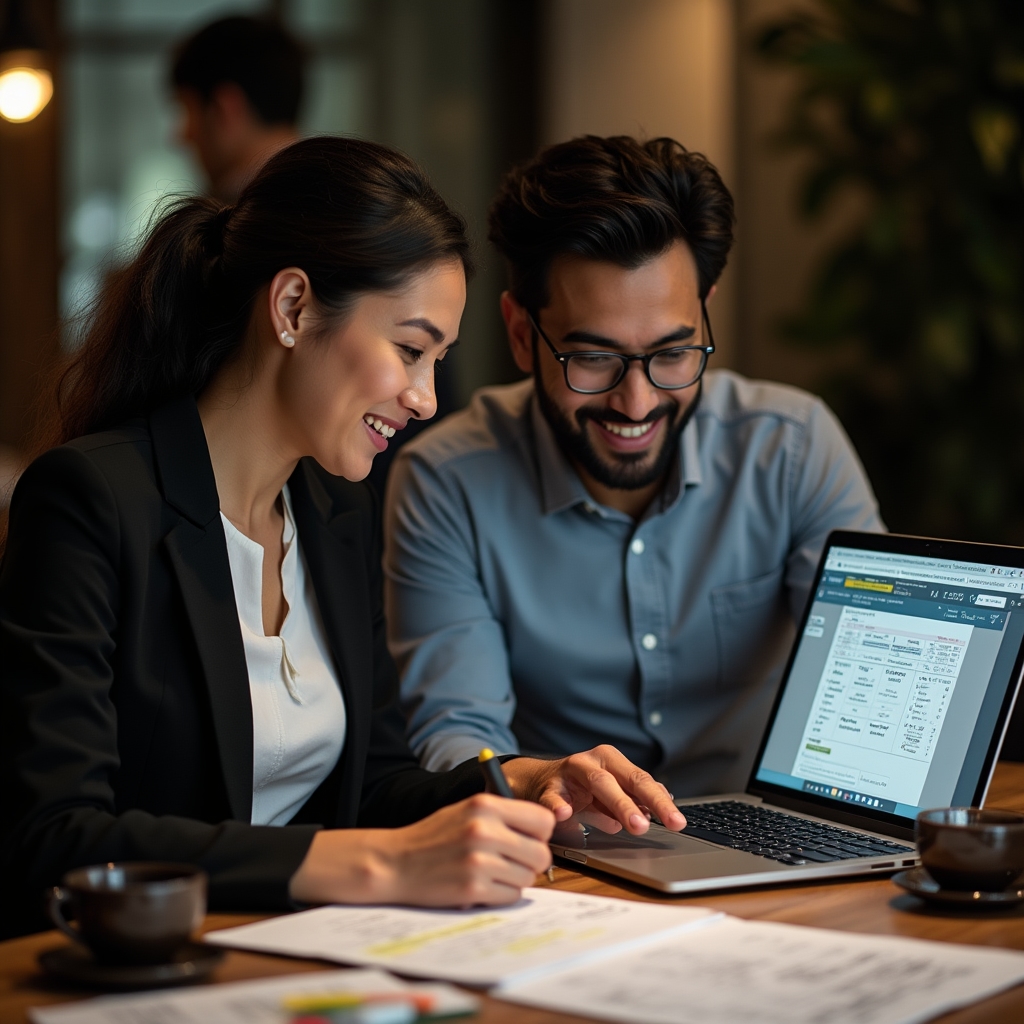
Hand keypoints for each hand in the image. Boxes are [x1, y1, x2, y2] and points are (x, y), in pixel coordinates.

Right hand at [289, 793, 554, 907]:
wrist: (394, 863)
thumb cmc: (433, 837)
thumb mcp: (466, 810)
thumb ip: (502, 816)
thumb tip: (543, 831)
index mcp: (485, 805)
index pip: (543, 820)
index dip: (540, 833)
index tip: (528, 839)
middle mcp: (484, 830)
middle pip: (540, 853)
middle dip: (531, 861)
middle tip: (512, 862)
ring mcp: (479, 861)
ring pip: (527, 877)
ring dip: (514, 879)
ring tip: (491, 873)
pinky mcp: (473, 889)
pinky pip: (510, 896)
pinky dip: (501, 895)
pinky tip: (483, 886)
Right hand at [502, 744, 686, 836]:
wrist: (537, 783)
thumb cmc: (580, 790)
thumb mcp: (607, 796)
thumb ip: (630, 801)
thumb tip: (657, 811)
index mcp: (612, 761)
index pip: (642, 781)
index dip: (661, 802)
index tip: (677, 822)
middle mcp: (594, 761)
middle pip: (625, 779)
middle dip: (643, 803)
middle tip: (658, 823)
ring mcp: (570, 771)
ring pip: (598, 782)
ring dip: (618, 804)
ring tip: (633, 823)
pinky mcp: (548, 786)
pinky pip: (554, 796)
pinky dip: (559, 805)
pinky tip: (564, 813)